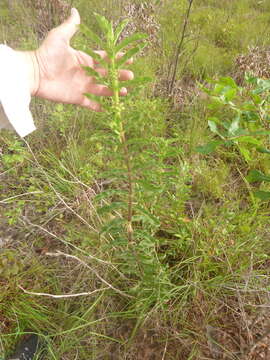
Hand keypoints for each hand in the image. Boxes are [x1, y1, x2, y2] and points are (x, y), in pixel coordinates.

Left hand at [17, 8, 133, 110]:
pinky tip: (109, 109)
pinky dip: (99, 107)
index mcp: (84, 60)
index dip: (116, 58)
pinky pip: (91, 104)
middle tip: (131, 76)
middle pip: (107, 75)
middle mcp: (86, 74)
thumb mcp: (59, 37)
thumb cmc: (46, 54)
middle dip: (119, 76)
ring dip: (113, 91)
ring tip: (124, 92)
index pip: (104, 59)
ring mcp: (82, 87)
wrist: (34, 73)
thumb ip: (71, 27)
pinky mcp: (77, 99)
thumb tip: (75, 11)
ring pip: (102, 90)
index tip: (128, 58)